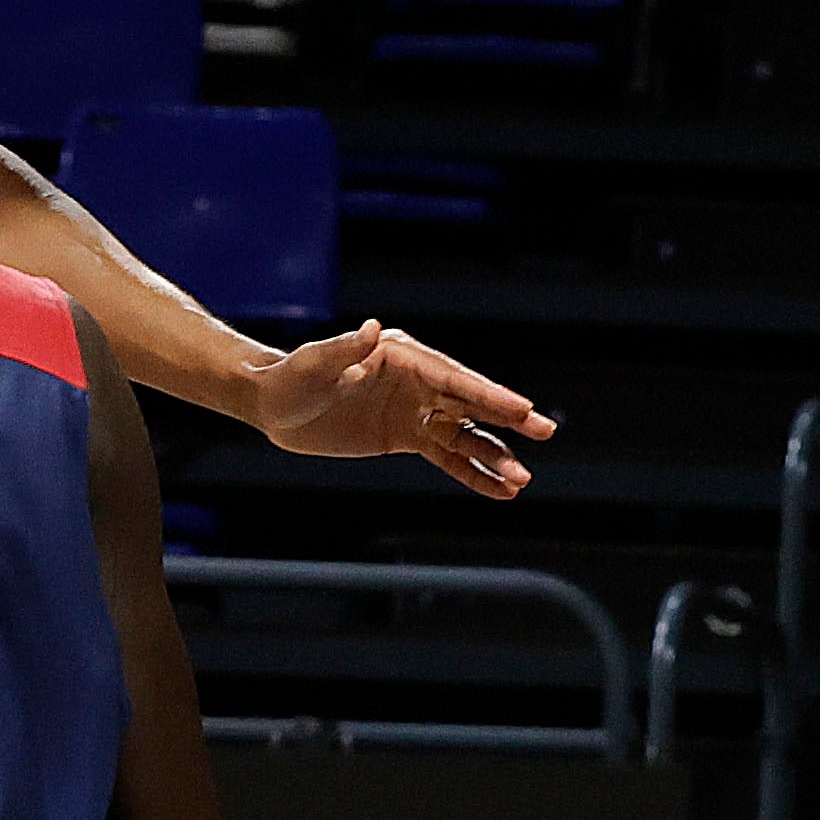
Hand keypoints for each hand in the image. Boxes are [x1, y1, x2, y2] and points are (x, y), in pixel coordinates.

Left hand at [244, 321, 554, 498]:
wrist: (274, 405)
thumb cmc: (292, 377)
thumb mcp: (315, 365)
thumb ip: (346, 350)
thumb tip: (372, 328)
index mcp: (404, 356)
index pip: (454, 378)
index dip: (488, 395)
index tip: (520, 409)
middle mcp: (418, 381)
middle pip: (471, 403)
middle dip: (508, 418)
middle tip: (545, 431)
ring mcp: (415, 410)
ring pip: (463, 435)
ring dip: (492, 457)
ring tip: (522, 480)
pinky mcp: (405, 436)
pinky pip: (445, 457)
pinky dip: (471, 474)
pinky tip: (499, 491)